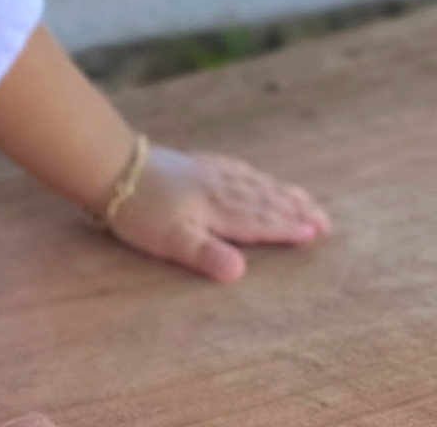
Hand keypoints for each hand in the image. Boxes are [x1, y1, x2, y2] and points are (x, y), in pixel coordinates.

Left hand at [106, 142, 331, 282]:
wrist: (111, 167)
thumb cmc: (140, 210)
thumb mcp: (171, 240)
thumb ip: (206, 255)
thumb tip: (240, 273)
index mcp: (218, 209)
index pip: (260, 221)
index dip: (288, 228)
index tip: (317, 233)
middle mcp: (219, 187)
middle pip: (264, 199)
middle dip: (295, 209)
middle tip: (325, 219)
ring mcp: (206, 172)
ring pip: (252, 182)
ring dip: (279, 192)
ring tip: (303, 198)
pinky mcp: (192, 163)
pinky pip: (234, 168)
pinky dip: (253, 174)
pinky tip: (254, 174)